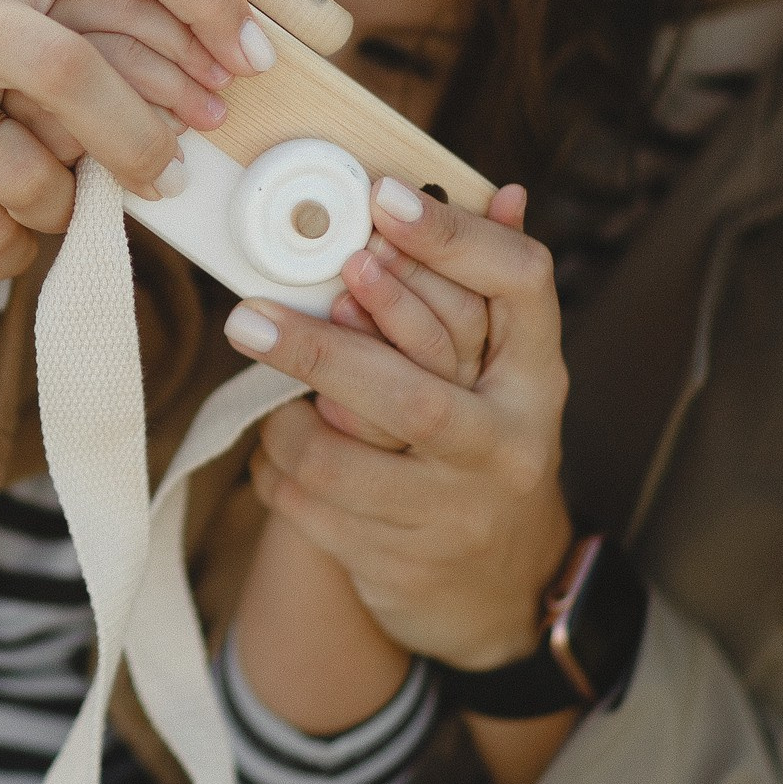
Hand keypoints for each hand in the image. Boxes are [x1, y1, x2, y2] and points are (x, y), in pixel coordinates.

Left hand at [230, 181, 573, 671]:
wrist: (497, 593)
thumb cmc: (480, 449)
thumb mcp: (500, 376)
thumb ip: (484, 292)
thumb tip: (504, 190)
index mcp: (536, 379)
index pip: (520, 285)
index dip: (453, 237)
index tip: (381, 197)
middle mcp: (507, 447)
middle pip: (412, 394)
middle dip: (320, 353)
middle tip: (246, 317)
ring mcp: (456, 515)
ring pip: (340, 463)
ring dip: (284, 428)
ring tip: (269, 403)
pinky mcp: (401, 565)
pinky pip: (308, 511)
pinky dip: (277, 477)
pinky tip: (276, 458)